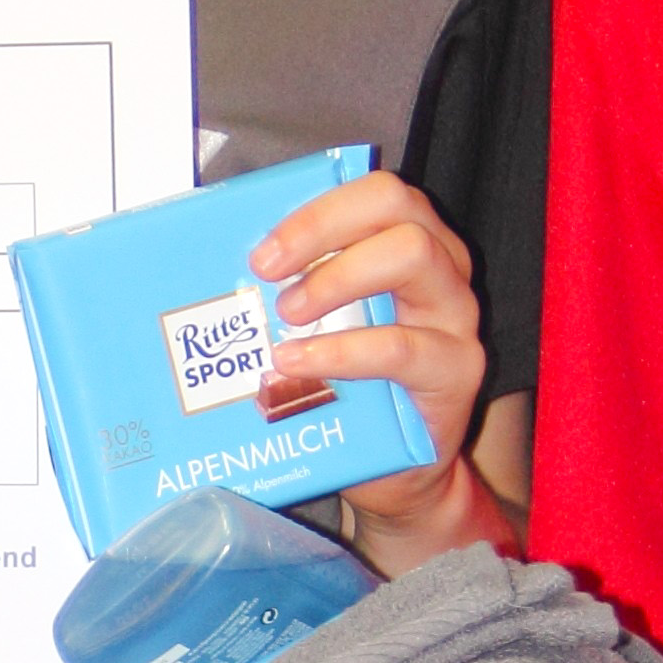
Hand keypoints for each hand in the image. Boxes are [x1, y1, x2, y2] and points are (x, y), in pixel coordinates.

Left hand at [245, 172, 512, 566]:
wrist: (396, 471)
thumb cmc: (349, 389)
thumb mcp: (318, 328)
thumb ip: (290, 290)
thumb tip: (206, 271)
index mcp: (409, 240)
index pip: (376, 191)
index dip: (316, 210)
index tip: (263, 250)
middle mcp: (443, 266)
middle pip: (396, 205)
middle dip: (322, 228)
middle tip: (266, 272)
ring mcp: (455, 315)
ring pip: (412, 255)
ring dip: (337, 278)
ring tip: (287, 315)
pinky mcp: (456, 370)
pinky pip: (402, 347)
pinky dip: (341, 351)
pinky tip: (296, 363)